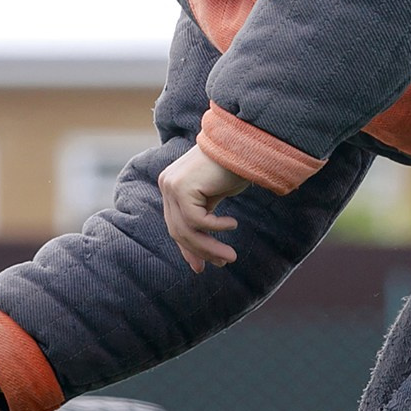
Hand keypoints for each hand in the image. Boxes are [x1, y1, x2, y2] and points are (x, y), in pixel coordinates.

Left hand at [157, 144, 250, 271]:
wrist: (244, 142)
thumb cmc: (234, 168)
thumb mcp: (214, 198)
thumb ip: (203, 219)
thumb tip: (203, 252)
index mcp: (171, 187)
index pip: (175, 225)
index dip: (188, 249)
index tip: (202, 268)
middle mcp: (167, 185)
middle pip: (178, 230)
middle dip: (201, 251)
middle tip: (223, 263)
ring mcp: (171, 185)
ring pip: (186, 229)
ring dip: (210, 247)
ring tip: (230, 256)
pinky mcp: (181, 187)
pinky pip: (197, 220)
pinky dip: (215, 227)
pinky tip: (232, 224)